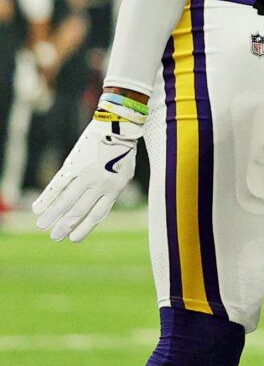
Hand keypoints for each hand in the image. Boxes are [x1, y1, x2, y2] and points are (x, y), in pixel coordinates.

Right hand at [33, 87, 148, 241]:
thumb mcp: (124, 173)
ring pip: (66, 200)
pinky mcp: (74, 164)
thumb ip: (111, 190)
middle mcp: (100, 184)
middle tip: (54, 237)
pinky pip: (57, 184)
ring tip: (41, 226)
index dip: (85, 228)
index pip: (97, 214)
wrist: (118, 126)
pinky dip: (46, 197)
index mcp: (115, 188)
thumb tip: (97, 207)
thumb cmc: (122, 151)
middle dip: (65, 225)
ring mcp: (86, 174)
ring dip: (52, 215)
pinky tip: (37, 207)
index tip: (73, 239)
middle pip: (79, 210)